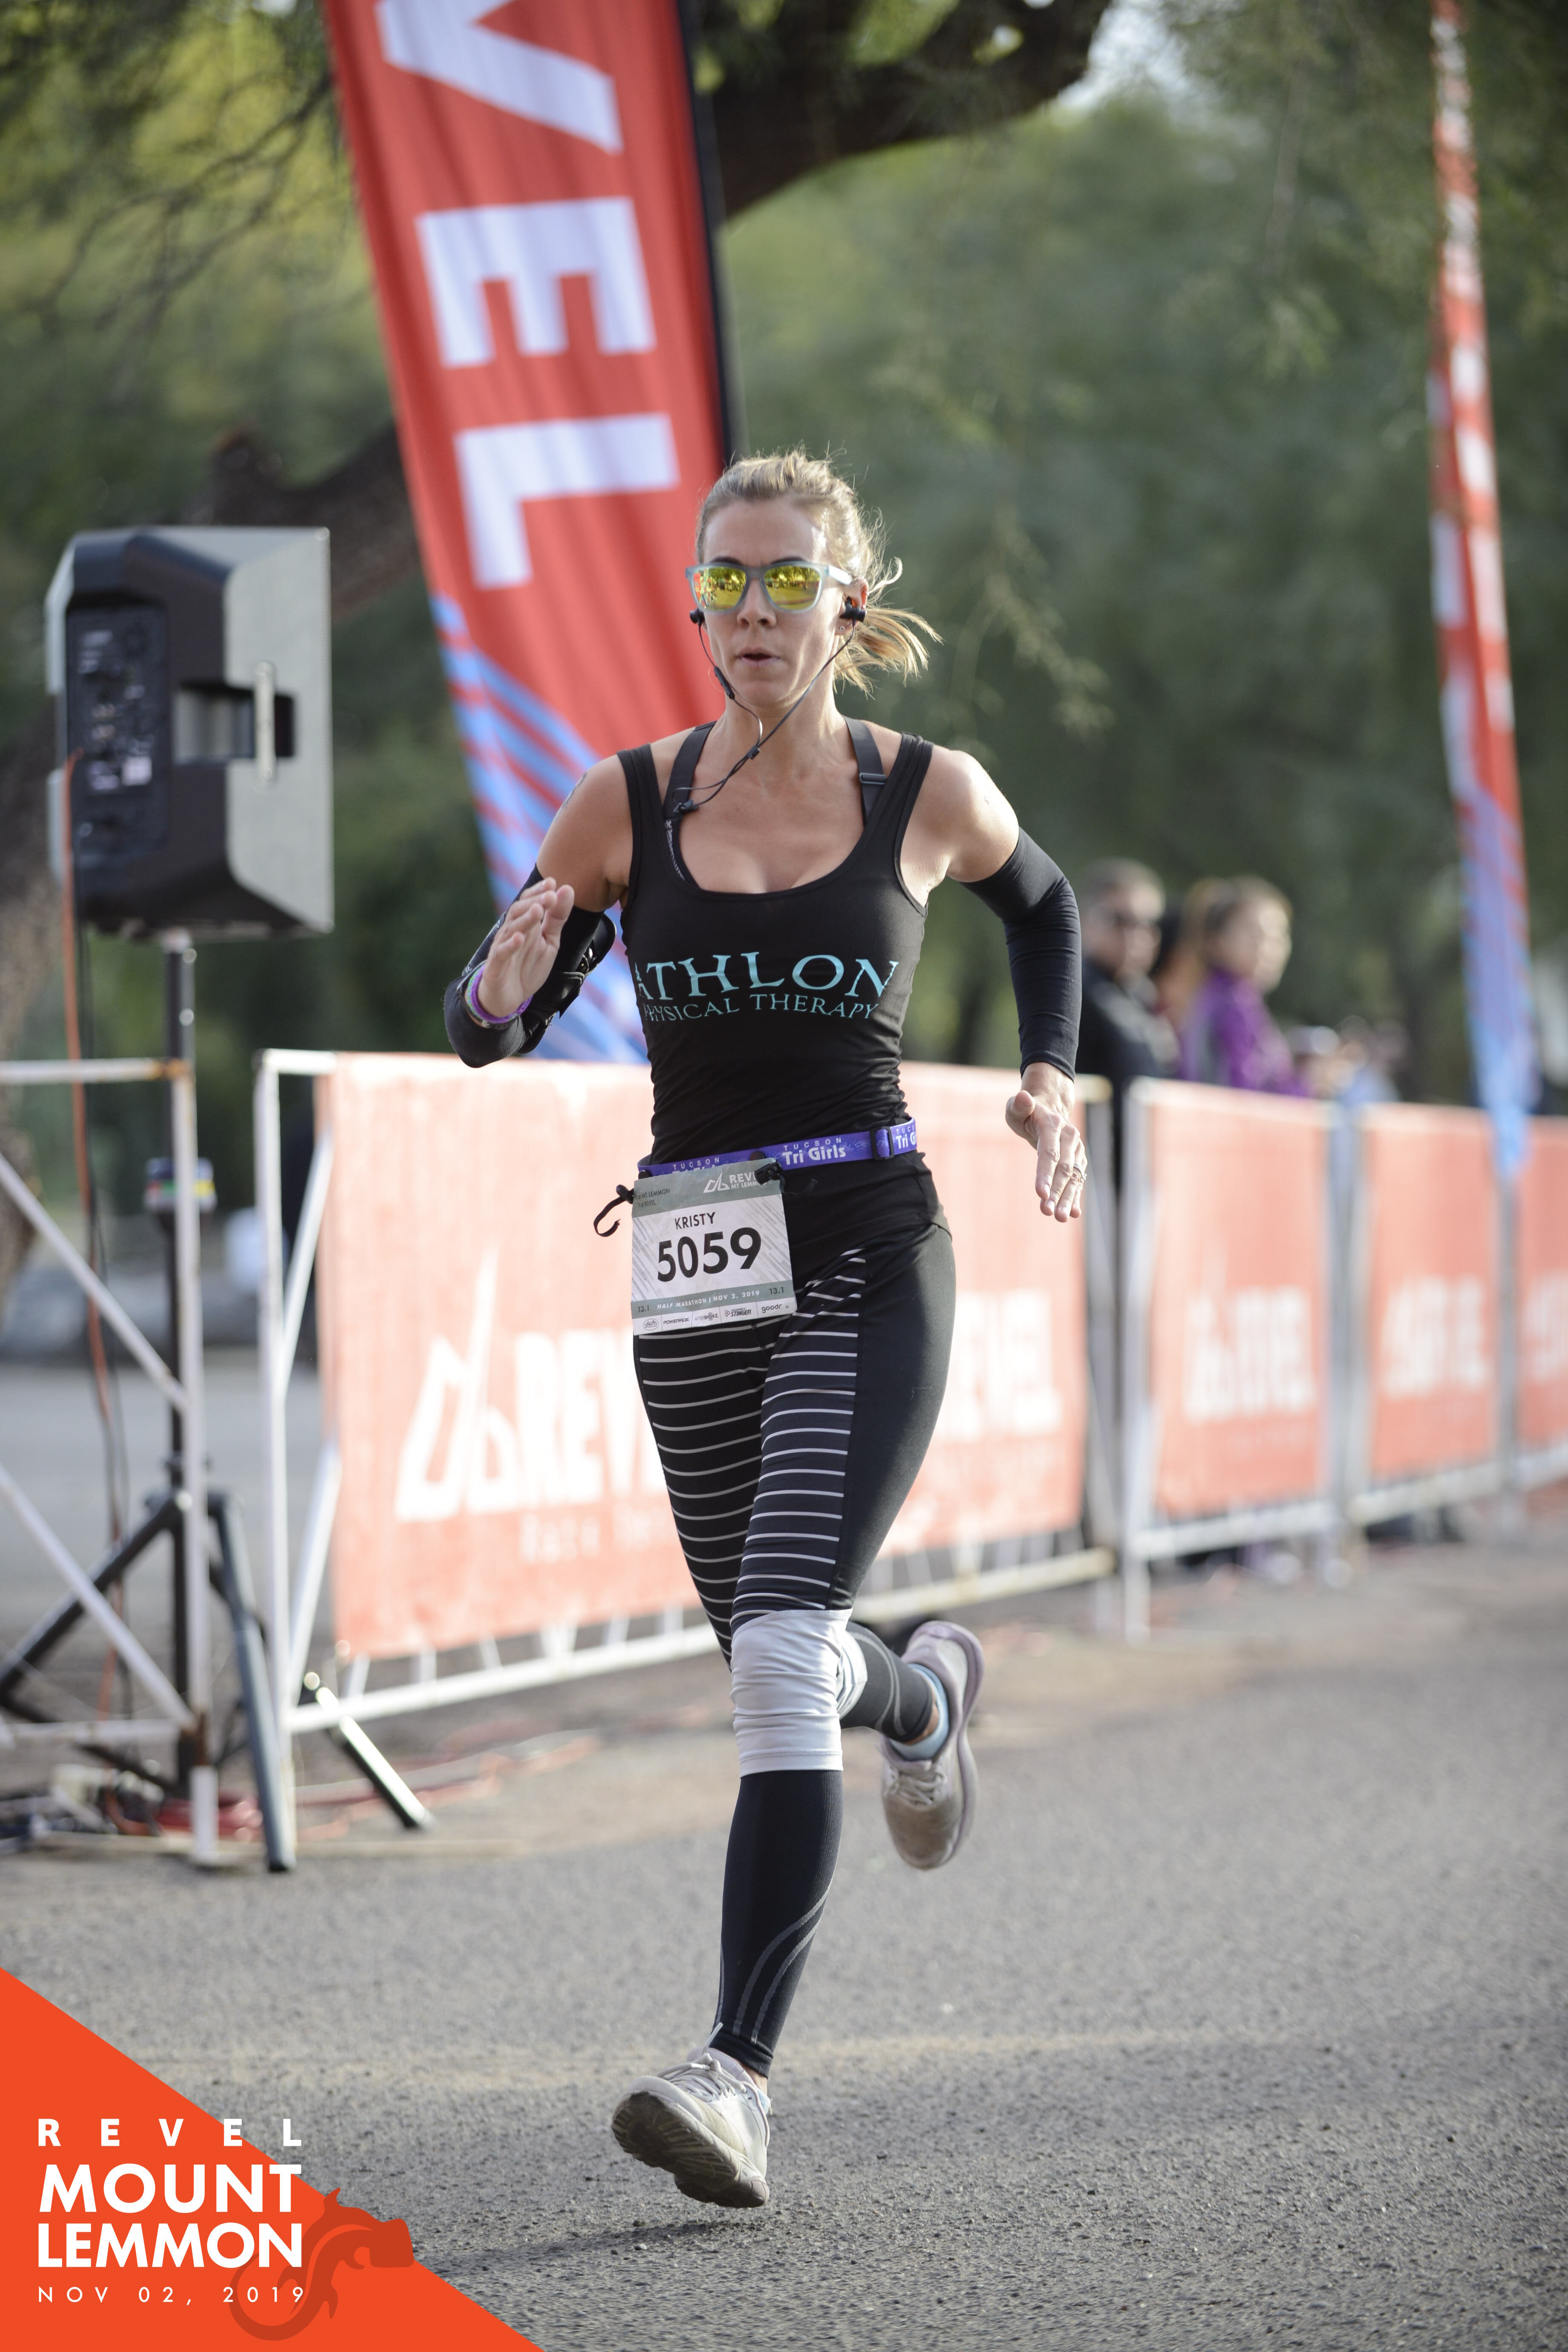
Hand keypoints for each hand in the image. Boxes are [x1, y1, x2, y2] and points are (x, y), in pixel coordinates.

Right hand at [476, 877, 574, 1016]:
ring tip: (538, 910)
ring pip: (511, 929)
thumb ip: (557, 918)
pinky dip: (510, 945)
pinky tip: (520, 938)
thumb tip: (568, 889)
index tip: (553, 882)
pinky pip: (501, 953)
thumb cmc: (527, 966)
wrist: (508, 997)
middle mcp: (511, 932)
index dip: (538, 891)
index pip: (528, 901)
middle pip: (518, 911)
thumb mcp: (549, 941)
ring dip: (525, 919)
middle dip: (534, 901)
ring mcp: (502, 948)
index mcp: (525, 925)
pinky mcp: (496, 966)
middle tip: (550, 894)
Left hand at [1005, 1063, 1085, 1221]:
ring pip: (1073, 1177)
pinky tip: (1073, 1213)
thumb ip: (1019, 1105)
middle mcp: (1069, 1138)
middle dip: (1056, 1192)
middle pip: (1063, 1168)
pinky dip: (1075, 1196)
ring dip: (1067, 1198)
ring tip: (1060, 1217)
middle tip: (1048, 1212)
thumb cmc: (1026, 1111)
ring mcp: (1076, 1150)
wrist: (1050, 1108)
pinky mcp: (1077, 1160)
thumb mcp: (1016, 1107)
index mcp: (1053, 1125)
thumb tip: (1023, 1098)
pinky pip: (1077, 1180)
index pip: (1049, 1152)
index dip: (1045, 1173)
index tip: (1040, 1194)